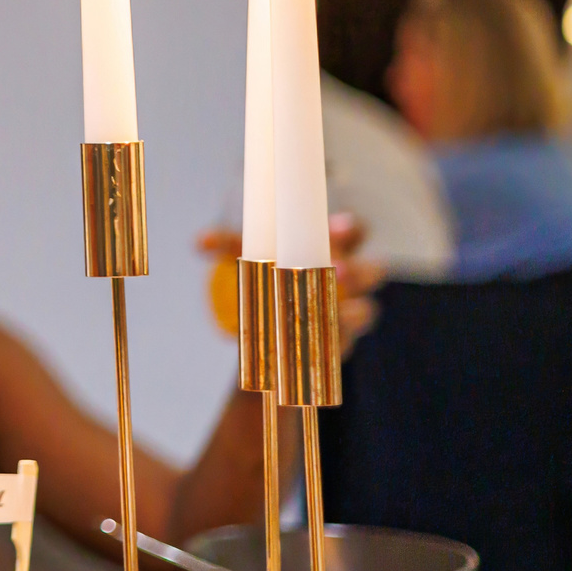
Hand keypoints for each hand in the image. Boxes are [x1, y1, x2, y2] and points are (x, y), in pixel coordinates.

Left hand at [199, 217, 379, 355]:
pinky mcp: (340, 343)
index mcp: (330, 248)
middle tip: (338, 270)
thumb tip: (199, 242)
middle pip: (372, 269)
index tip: (337, 227)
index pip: (353, 231)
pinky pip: (347, 343)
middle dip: (360, 270)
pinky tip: (326, 342)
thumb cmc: (264, 277)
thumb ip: (227, 245)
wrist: (264, 328)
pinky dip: (336, 342)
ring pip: (367, 309)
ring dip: (355, 311)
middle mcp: (349, 278)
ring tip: (340, 313)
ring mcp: (349, 311)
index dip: (351, 228)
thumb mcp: (247, 257)